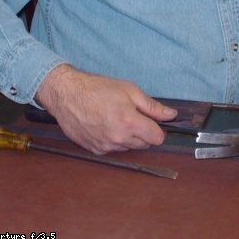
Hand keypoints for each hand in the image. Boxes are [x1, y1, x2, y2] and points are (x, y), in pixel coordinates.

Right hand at [34, 64, 177, 154]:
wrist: (67, 95)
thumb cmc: (97, 89)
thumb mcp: (129, 90)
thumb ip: (152, 106)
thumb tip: (171, 115)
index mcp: (130, 122)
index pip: (157, 138)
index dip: (157, 129)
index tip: (151, 121)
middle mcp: (119, 138)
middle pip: (144, 144)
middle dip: (143, 132)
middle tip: (130, 115)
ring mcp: (106, 146)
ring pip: (128, 147)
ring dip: (128, 136)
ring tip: (115, 118)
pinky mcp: (95, 150)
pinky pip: (113, 149)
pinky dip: (113, 140)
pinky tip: (105, 125)